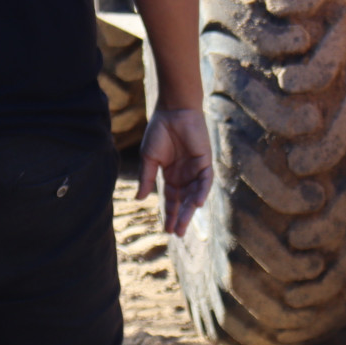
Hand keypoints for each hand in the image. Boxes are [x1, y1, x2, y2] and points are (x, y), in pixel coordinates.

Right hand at [137, 107, 211, 236]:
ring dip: (190, 209)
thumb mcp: (149, 158)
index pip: (172, 199)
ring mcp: (196, 168)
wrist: (172, 111)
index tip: (167, 230)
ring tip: (183, 225)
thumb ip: (147, 178)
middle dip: (181, 217)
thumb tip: (140, 198)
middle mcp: (185, 175)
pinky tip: (196, 203)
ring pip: (194, 194)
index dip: (170, 213)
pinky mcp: (205, 160)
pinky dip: (202, 191)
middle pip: (184, 200)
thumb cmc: (159, 131)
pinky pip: (205, 180)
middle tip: (177, 233)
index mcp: (171, 175)